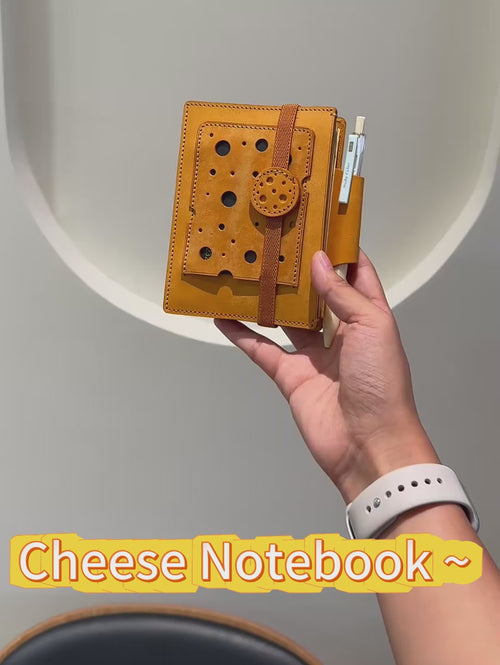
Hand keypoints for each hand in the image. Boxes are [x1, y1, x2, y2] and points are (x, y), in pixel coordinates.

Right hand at [214, 249, 438, 501]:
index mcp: (368, 317)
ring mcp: (314, 355)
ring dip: (268, 298)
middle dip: (297, 269)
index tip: (317, 223)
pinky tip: (223, 316)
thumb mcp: (371, 328)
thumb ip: (342, 295)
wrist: (369, 445)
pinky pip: (262, 349)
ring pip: (286, 318)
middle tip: (272, 241)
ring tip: (246, 270)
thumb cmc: (382, 382)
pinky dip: (242, 334)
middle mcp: (341, 332)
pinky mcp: (290, 376)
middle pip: (316, 293)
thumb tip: (318, 261)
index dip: (339, 249)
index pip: (355, 274)